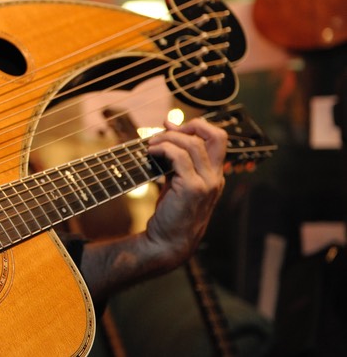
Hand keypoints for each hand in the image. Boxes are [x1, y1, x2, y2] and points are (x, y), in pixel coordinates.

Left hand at [144, 117, 226, 264]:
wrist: (167, 242)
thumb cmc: (171, 212)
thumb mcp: (177, 180)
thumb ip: (176, 158)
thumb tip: (168, 128)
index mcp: (215, 174)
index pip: (218, 139)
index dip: (196, 127)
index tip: (171, 127)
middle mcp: (216, 177)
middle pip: (217, 136)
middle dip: (192, 125)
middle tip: (167, 130)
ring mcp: (207, 183)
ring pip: (193, 144)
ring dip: (168, 138)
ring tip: (151, 144)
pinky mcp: (193, 189)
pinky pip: (179, 157)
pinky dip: (163, 149)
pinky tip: (150, 153)